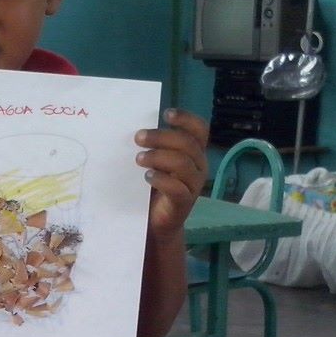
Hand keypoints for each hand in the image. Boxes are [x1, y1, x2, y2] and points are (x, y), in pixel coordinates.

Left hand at [134, 108, 208, 241]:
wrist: (157, 223)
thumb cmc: (155, 187)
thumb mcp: (156, 163)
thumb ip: (153, 146)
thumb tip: (135, 128)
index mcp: (195, 152)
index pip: (200, 130)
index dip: (186, 119)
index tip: (166, 113)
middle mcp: (199, 166)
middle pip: (187, 143)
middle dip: (161, 137)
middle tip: (138, 138)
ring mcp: (194, 185)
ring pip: (182, 163)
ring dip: (158, 156)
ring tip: (139, 159)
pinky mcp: (184, 202)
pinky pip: (176, 187)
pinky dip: (160, 179)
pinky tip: (147, 176)